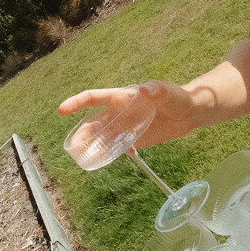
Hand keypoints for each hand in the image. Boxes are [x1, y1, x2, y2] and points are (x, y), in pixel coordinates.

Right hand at [56, 79, 198, 147]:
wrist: (188, 113)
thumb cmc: (176, 97)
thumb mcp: (167, 93)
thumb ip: (157, 90)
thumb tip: (146, 89)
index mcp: (122, 97)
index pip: (94, 98)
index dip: (76, 103)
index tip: (61, 110)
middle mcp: (119, 113)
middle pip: (94, 123)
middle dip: (82, 134)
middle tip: (75, 147)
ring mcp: (124, 127)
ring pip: (102, 137)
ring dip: (92, 146)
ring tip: (83, 158)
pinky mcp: (133, 139)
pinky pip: (116, 147)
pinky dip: (109, 154)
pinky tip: (104, 161)